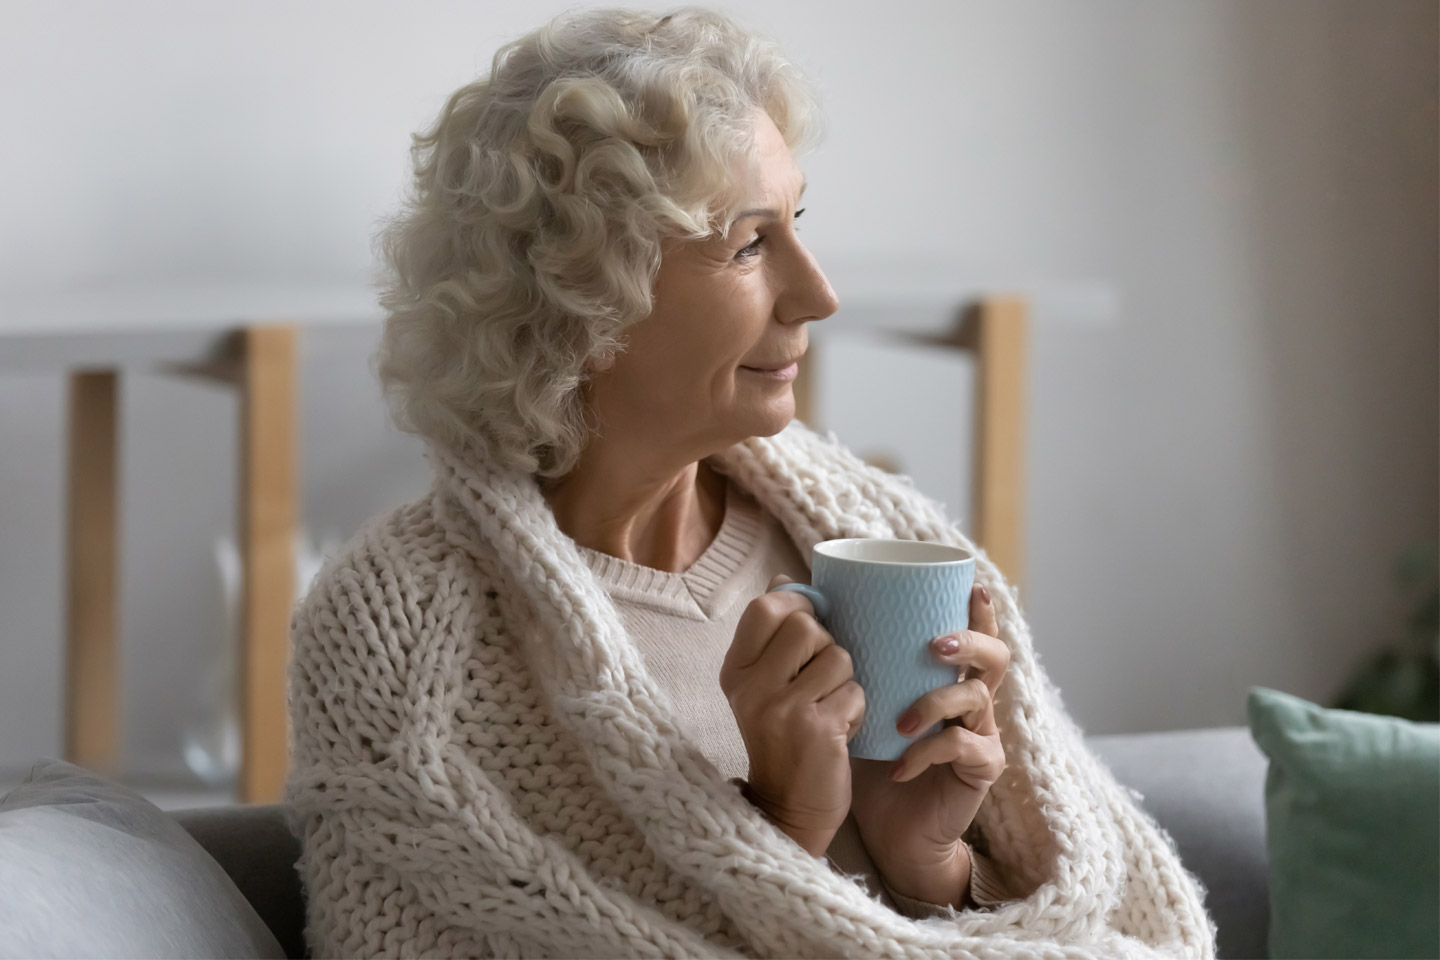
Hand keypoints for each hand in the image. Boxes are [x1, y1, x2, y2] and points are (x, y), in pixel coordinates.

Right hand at [719, 574, 865, 856]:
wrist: (788, 809)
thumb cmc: (783, 739)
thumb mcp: (762, 686)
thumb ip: (772, 636)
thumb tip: (783, 578)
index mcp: (736, 670)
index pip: (765, 608)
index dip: (796, 603)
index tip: (810, 621)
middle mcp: (752, 687)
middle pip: (809, 626)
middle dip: (826, 646)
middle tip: (818, 680)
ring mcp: (783, 709)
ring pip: (839, 656)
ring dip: (845, 680)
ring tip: (828, 707)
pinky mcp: (817, 730)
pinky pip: (855, 691)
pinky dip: (856, 710)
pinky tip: (839, 731)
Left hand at [849, 582, 1009, 906]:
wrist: (891, 832)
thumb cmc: (873, 761)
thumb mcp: (856, 705)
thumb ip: (840, 658)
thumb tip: (793, 589)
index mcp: (947, 677)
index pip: (973, 633)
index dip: (979, 609)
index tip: (971, 585)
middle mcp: (973, 699)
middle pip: (996, 655)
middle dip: (970, 640)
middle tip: (935, 644)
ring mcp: (982, 733)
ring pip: (978, 696)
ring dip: (936, 702)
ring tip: (901, 722)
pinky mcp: (982, 768)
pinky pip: (961, 747)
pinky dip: (926, 752)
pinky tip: (898, 767)